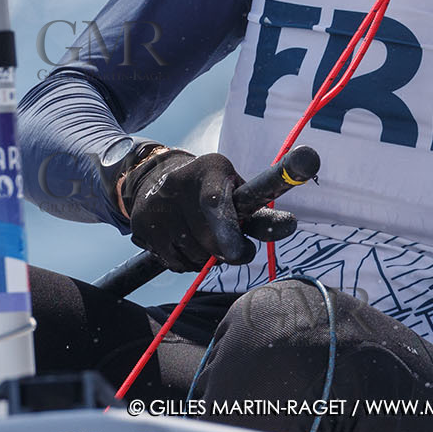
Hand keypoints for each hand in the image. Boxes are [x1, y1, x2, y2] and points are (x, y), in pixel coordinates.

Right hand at [121, 149, 296, 270]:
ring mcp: (157, 205)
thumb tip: (290, 226)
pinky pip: (175, 263)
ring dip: (207, 259)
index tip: (242, 253)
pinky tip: (187, 245)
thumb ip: (260, 212)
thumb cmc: (212, 189)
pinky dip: (187, 263)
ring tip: (207, 241)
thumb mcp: (236, 191)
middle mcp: (177, 182)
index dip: (228, 228)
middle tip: (234, 249)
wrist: (157, 179)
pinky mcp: (142, 225)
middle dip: (227, 251)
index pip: (215, 201)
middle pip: (208, 239)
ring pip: (193, 255)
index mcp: (209, 168)